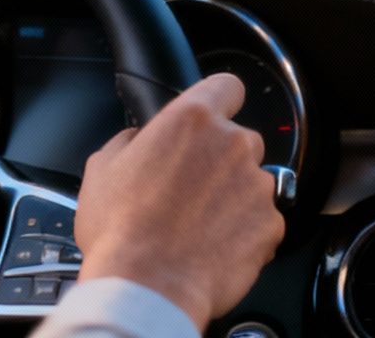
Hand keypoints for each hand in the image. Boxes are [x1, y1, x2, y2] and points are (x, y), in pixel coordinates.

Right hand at [74, 74, 284, 330]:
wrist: (148, 288)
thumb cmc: (121, 231)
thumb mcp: (102, 169)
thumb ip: (130, 141)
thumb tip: (140, 139)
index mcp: (192, 120)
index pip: (226, 86)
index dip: (218, 100)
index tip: (213, 115)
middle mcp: (233, 143)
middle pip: (238, 139)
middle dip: (220, 160)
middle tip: (190, 190)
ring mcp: (258, 184)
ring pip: (252, 181)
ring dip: (233, 197)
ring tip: (199, 225)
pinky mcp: (272, 222)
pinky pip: (263, 220)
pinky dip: (245, 231)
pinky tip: (214, 246)